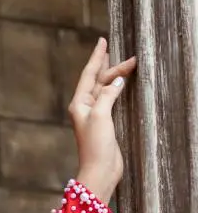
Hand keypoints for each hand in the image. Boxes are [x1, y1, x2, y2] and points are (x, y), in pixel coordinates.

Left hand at [68, 36, 136, 203]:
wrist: (100, 171)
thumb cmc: (95, 146)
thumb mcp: (101, 116)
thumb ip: (108, 95)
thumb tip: (117, 81)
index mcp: (79, 104)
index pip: (89, 74)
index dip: (97, 57)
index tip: (103, 41)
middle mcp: (85, 108)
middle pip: (99, 81)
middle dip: (113, 68)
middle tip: (132, 58)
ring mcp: (96, 116)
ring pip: (106, 89)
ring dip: (116, 77)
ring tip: (130, 65)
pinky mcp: (105, 124)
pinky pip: (111, 100)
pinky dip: (118, 89)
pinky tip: (123, 84)